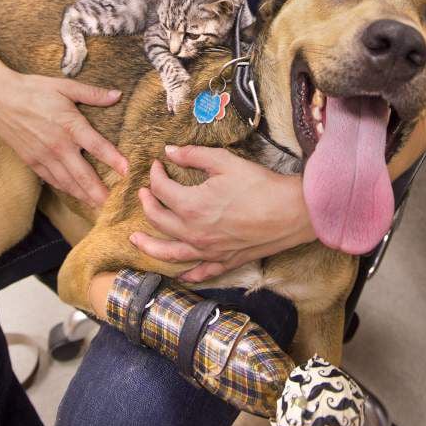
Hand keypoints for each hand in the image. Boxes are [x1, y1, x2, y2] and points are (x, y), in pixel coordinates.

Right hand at [0, 69, 126, 206]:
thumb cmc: (33, 89)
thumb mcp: (65, 86)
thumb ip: (92, 94)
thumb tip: (117, 95)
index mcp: (70, 125)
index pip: (97, 147)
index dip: (114, 160)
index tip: (128, 172)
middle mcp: (58, 145)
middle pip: (83, 175)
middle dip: (99, 192)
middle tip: (113, 205)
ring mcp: (43, 156)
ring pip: (67, 182)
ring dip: (83, 196)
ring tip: (97, 206)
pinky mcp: (31, 161)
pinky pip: (52, 179)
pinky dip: (65, 188)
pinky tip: (74, 194)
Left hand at [130, 145, 314, 281]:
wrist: (290, 212)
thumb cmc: (259, 185)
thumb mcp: (224, 162)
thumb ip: (194, 155)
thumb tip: (170, 151)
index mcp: (191, 205)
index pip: (161, 189)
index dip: (155, 174)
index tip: (157, 165)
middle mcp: (193, 232)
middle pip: (158, 220)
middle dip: (147, 203)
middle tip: (144, 193)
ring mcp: (207, 251)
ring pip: (168, 253)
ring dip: (148, 246)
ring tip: (135, 240)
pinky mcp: (224, 261)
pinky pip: (198, 272)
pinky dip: (184, 273)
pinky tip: (178, 273)